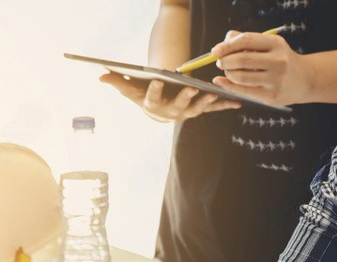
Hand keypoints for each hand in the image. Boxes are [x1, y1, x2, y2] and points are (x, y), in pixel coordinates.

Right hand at [99, 73, 239, 122]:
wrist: (159, 109)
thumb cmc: (143, 94)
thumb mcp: (130, 89)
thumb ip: (117, 81)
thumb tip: (99, 74)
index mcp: (154, 106)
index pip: (152, 98)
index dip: (154, 89)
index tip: (156, 79)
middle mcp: (172, 113)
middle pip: (179, 105)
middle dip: (185, 96)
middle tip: (192, 86)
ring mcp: (187, 112)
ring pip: (198, 108)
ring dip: (207, 101)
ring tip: (216, 93)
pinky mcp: (200, 109)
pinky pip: (213, 108)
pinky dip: (225, 105)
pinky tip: (237, 102)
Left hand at [210, 30, 311, 105]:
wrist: (306, 80)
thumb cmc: (282, 60)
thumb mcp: (270, 45)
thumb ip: (247, 41)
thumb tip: (223, 44)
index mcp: (276, 44)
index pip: (246, 40)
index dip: (227, 45)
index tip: (215, 51)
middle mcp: (278, 61)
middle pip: (242, 59)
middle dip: (225, 61)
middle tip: (220, 62)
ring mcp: (276, 80)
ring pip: (241, 77)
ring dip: (228, 74)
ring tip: (227, 72)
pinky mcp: (272, 97)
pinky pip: (244, 91)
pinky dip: (229, 86)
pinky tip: (222, 82)